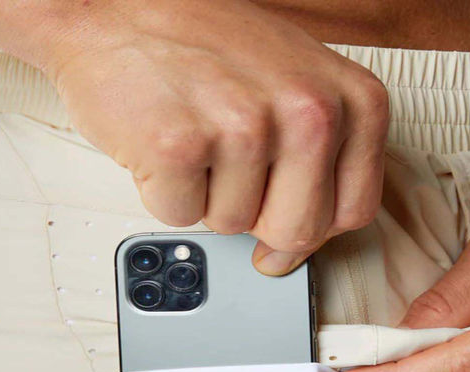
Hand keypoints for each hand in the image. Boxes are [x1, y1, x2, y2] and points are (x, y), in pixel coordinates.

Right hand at [37, 0, 388, 274]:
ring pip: (235, 226)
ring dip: (206, 195)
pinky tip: (165, 139)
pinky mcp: (183, 146)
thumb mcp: (294, 88)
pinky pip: (182, 215)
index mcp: (351, 99)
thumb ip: (319, 162)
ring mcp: (246, 127)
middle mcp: (309, 109)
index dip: (311, 226)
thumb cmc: (204, 48)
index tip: (283, 213)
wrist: (116, 13)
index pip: (353, 210)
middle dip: (258, 217)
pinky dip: (164, 191)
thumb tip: (295, 249)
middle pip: (297, 231)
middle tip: (231, 165)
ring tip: (196, 134)